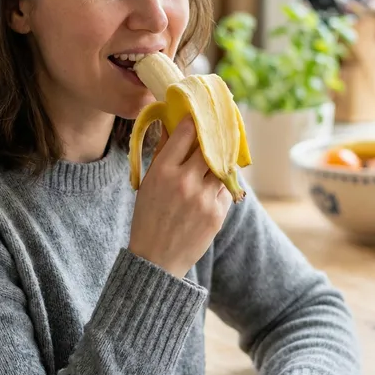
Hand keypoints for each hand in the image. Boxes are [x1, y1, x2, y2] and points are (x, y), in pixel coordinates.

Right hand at [128, 117, 231, 278]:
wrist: (156, 259)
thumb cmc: (148, 217)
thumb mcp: (148, 182)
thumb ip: (162, 153)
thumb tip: (172, 124)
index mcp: (163, 171)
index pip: (186, 133)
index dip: (194, 121)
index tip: (198, 116)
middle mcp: (185, 182)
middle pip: (209, 146)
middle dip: (211, 138)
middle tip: (213, 131)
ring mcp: (204, 198)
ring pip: (222, 166)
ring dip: (219, 160)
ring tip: (215, 157)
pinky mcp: (217, 213)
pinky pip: (226, 188)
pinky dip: (221, 183)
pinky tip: (212, 184)